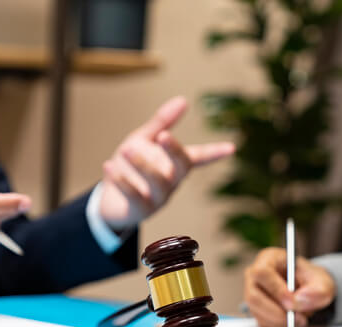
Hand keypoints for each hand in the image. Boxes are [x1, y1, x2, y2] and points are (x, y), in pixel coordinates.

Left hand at [99, 96, 234, 230]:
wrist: (110, 200)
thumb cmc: (130, 167)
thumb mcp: (143, 140)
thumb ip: (161, 123)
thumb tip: (183, 100)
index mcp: (175, 164)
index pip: (199, 157)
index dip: (214, 152)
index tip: (232, 148)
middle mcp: (172, 181)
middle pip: (181, 167)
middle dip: (174, 151)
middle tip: (163, 135)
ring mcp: (159, 198)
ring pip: (158, 182)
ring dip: (143, 165)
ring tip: (126, 149)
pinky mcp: (141, 210)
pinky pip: (136, 197)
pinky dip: (123, 182)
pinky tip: (109, 166)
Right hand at [244, 247, 335, 326]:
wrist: (310, 290)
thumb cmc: (312, 281)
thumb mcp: (322, 282)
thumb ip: (317, 291)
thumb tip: (300, 300)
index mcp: (268, 259)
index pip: (262, 273)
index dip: (276, 289)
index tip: (293, 302)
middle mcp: (254, 276)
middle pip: (254, 296)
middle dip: (277, 312)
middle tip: (299, 318)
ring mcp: (252, 293)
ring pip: (257, 312)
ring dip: (280, 321)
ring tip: (301, 319)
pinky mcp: (255, 310)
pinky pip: (262, 322)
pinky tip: (293, 321)